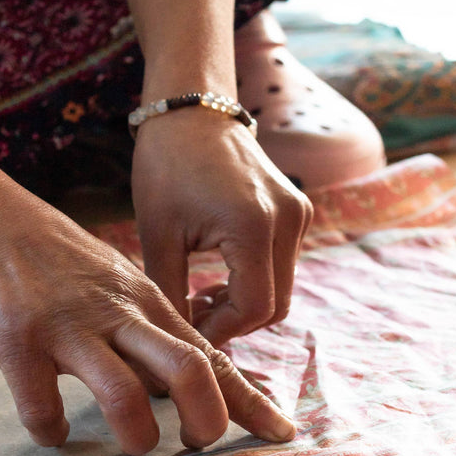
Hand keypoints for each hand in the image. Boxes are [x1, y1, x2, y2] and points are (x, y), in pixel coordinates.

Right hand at [0, 176, 296, 455]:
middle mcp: (117, 314)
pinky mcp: (18, 342)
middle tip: (198, 448)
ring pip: (125, 395)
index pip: (212, 356)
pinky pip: (42, 407)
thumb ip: (149, 331)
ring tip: (133, 448)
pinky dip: (51, 431)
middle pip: (189, 372)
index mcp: (147, 304)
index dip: (250, 400)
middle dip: (207, 422)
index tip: (282, 434)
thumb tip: (184, 386)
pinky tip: (51, 432)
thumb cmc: (53, 258)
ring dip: (137, 437)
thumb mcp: (117, 285)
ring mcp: (68, 328)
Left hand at [131, 109, 312, 346]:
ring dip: (244, 304)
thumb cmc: (165, 166)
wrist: (191, 112)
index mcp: (253, 225)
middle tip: (192, 320)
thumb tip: (176, 343)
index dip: (221, 332)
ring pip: (282, 289)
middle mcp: (287, 219)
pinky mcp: (297, 210)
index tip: (187, 334)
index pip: (253, 308)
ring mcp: (298, 212)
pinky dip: (255, 281)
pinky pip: (283, 265)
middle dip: (234, 322)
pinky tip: (219, 277)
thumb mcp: (157, 235)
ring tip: (200, 298)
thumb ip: (169, 294)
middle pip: (275, 306)